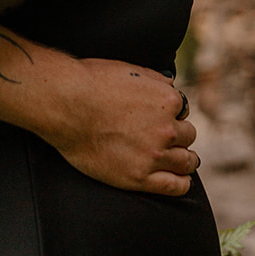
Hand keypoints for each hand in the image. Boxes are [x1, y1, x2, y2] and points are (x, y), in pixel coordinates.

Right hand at [42, 56, 198, 195]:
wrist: (66, 105)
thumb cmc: (92, 82)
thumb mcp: (130, 69)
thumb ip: (156, 80)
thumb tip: (171, 85)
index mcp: (167, 100)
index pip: (182, 109)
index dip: (171, 112)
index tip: (160, 117)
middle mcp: (167, 129)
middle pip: (188, 135)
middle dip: (178, 134)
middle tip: (164, 136)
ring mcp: (154, 155)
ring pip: (186, 160)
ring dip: (184, 157)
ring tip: (177, 158)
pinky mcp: (140, 177)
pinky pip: (175, 186)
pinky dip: (181, 182)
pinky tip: (179, 178)